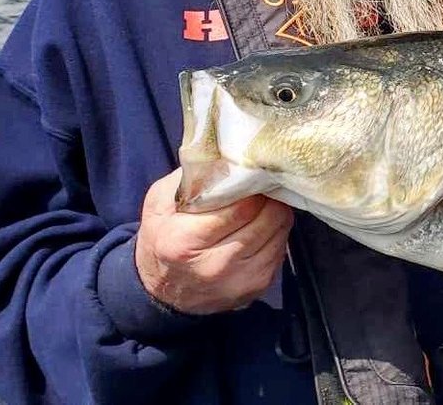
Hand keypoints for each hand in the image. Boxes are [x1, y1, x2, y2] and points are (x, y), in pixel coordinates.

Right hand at [134, 168, 293, 313]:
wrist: (164, 290)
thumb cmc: (162, 236)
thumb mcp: (161, 201)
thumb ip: (194, 176)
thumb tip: (229, 152)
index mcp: (184, 242)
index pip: (241, 207)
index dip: (251, 184)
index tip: (252, 171)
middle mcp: (216, 266)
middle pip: (267, 217)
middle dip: (267, 196)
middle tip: (261, 183)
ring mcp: (241, 280)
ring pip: (280, 230)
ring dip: (274, 212)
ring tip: (261, 203)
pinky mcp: (259, 286)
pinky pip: (281, 246)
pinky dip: (275, 231)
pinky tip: (260, 224)